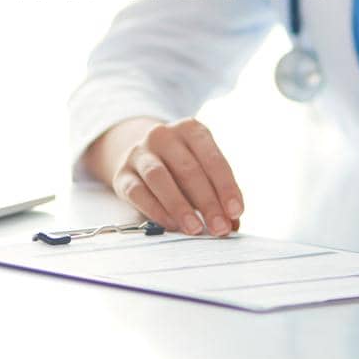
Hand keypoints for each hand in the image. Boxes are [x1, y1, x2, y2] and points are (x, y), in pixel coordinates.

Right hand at [93, 118, 242, 235]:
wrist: (141, 155)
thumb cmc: (181, 167)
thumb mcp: (203, 170)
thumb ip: (218, 194)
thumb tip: (232, 224)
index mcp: (190, 129)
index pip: (212, 159)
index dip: (226, 187)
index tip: (236, 212)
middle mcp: (163, 135)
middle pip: (188, 169)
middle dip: (207, 202)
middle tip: (219, 227)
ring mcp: (139, 153)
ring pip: (159, 177)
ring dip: (180, 206)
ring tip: (195, 228)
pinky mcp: (122, 174)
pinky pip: (138, 192)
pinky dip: (156, 210)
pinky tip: (172, 225)